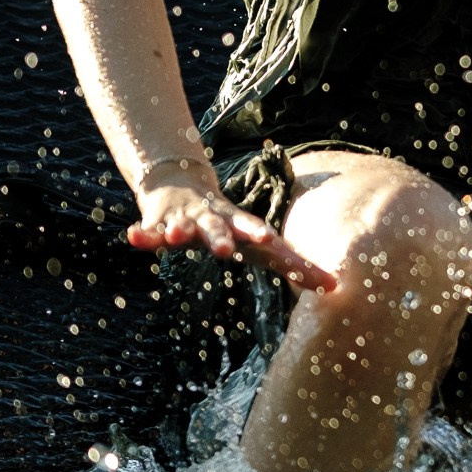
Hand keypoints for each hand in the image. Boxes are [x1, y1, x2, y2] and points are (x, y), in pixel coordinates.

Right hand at [125, 174, 335, 292]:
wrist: (185, 184)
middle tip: (223, 249)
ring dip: (179, 232)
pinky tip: (132, 237)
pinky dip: (143, 235)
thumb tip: (338, 288)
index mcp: (241, 227)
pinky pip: (150, 232)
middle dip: (220, 237)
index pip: (255, 232)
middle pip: (219, 229)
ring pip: (183, 227)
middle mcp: (214, 221)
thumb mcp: (263, 245)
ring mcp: (186, 221)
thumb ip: (296, 266)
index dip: (260, 234)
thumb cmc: (234, 226)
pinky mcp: (160, 224)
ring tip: (175, 237)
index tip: (269, 237)